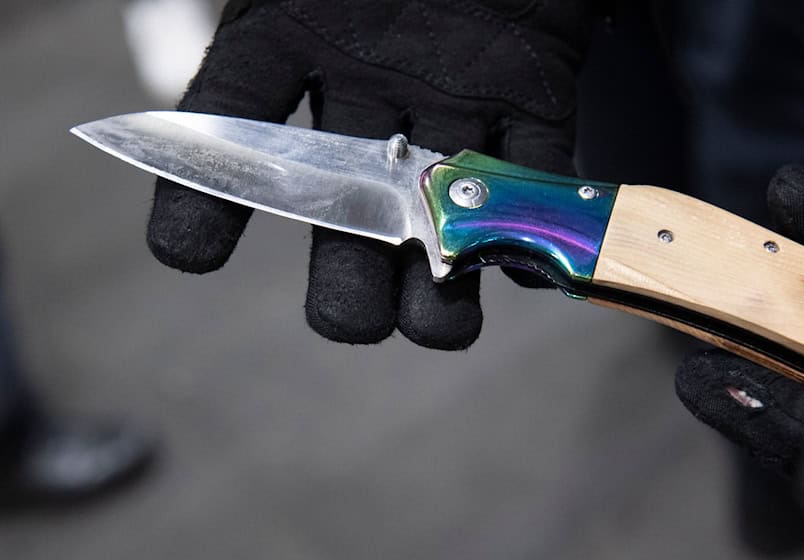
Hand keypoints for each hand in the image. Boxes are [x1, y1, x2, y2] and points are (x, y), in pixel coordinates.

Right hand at [146, 0, 594, 347]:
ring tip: (440, 330)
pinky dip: (536, 217)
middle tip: (350, 321)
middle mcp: (371, 89)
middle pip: (350, 206)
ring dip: (440, 279)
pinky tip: (529, 266)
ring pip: (441, 207)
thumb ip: (271, 32)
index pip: (236, 118)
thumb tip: (215, 99)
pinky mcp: (532, 97)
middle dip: (348, 280)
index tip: (188, 253)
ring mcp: (454, 98)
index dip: (204, 194)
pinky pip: (537, 165)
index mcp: (296, 36)